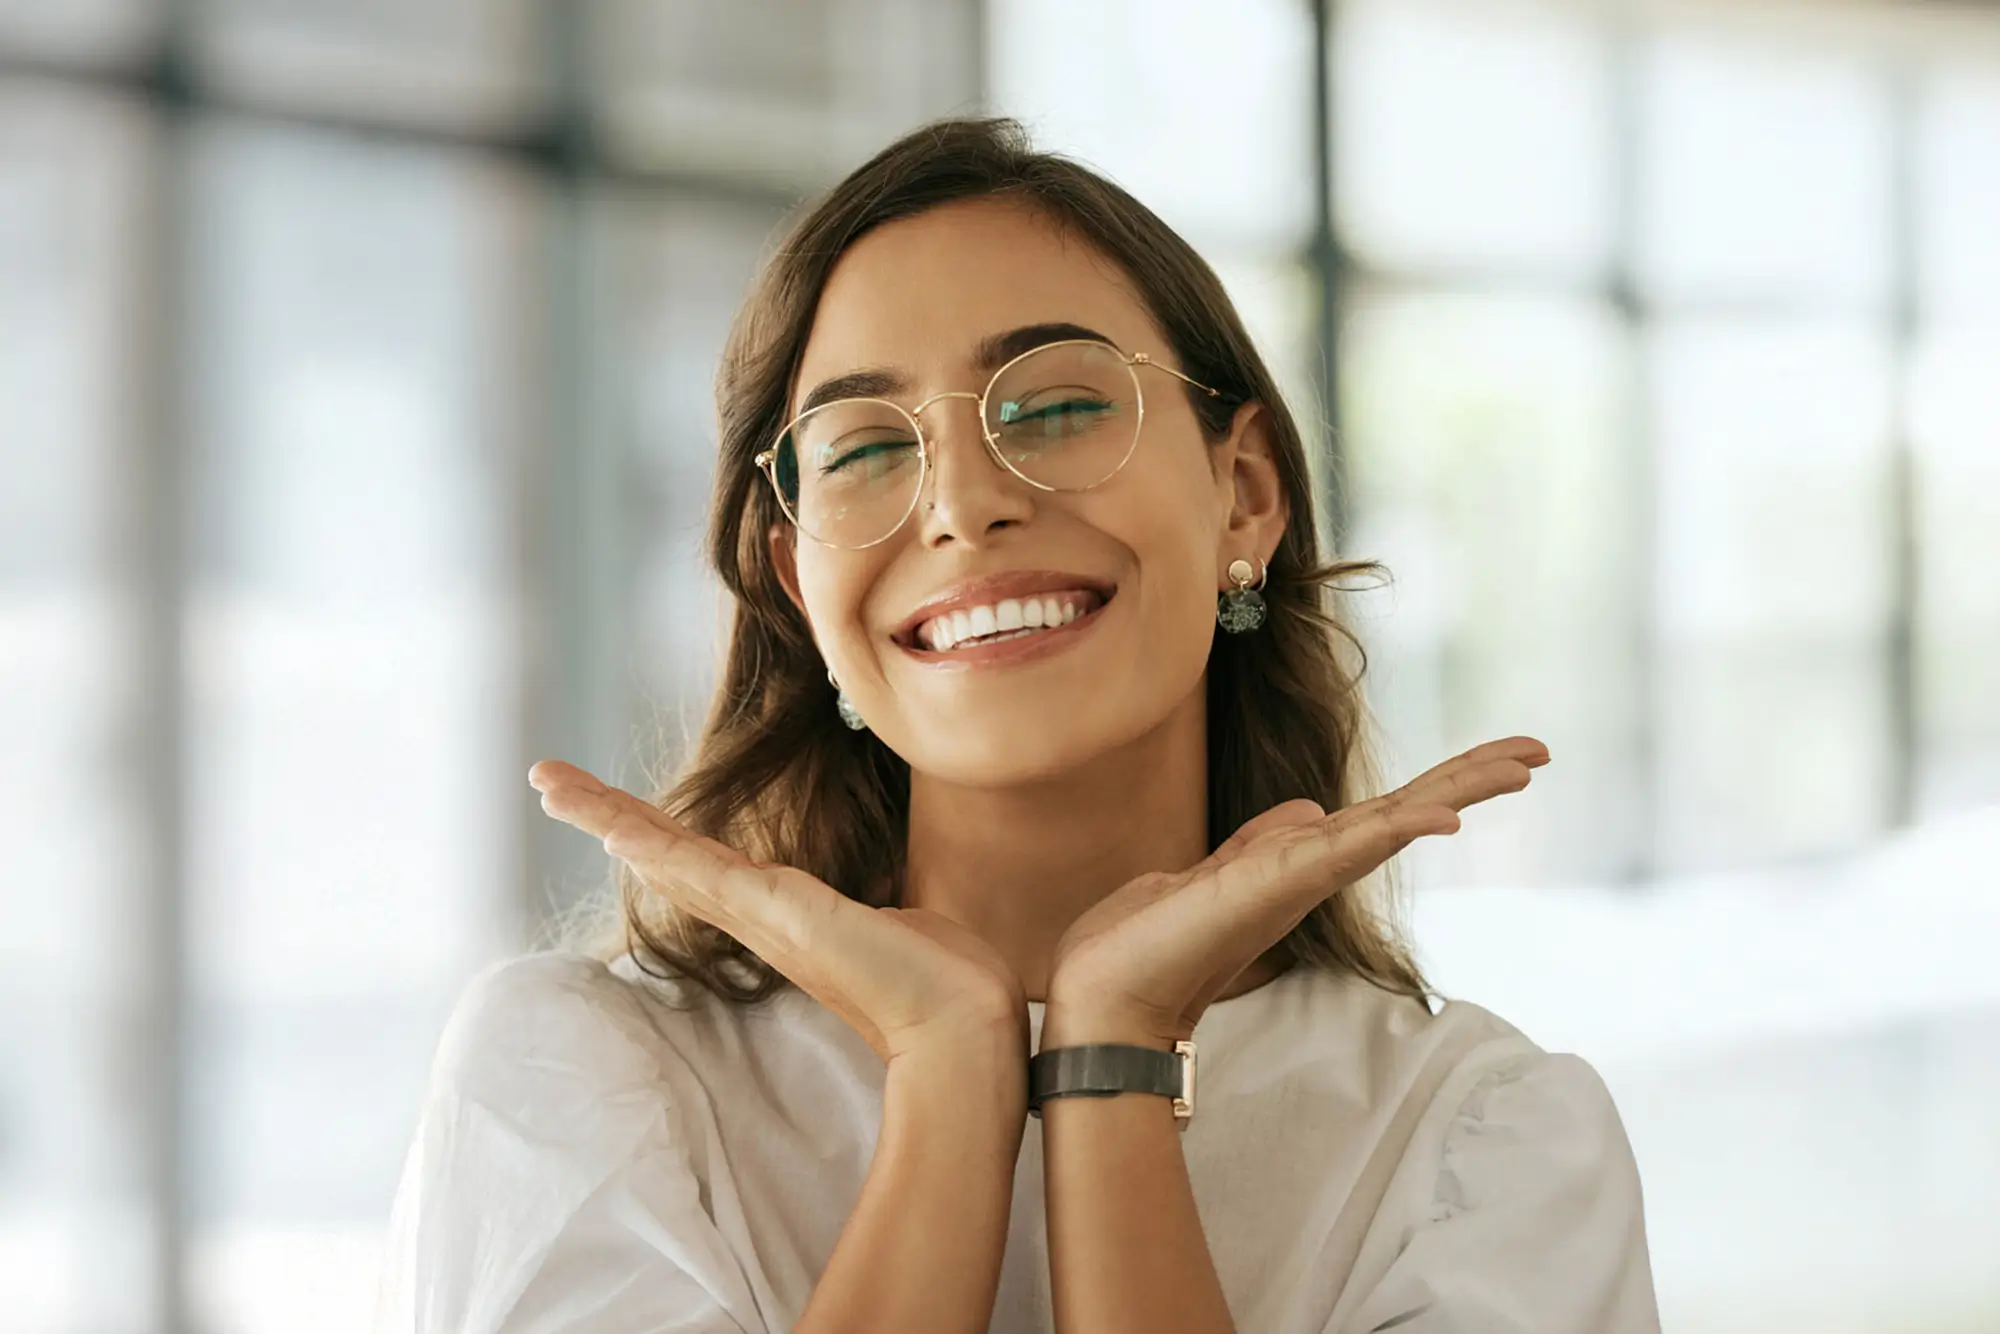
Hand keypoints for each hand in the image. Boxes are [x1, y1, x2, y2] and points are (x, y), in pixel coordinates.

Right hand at [528, 760, 1029, 1065]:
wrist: (968, 1024)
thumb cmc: (945, 981)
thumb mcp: (900, 922)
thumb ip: (878, 909)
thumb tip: (895, 907)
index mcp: (783, 915)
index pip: (700, 862)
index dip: (651, 833)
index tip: (608, 811)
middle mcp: (760, 917)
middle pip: (662, 855)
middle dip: (602, 813)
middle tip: (545, 781)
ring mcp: (764, 916)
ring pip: (667, 856)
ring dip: (606, 816)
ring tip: (549, 784)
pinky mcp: (780, 913)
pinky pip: (702, 870)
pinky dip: (652, 844)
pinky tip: (612, 826)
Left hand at [1043, 737, 1551, 1046]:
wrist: (1103, 994)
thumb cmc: (1149, 941)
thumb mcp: (1214, 872)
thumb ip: (1264, 841)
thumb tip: (1310, 809)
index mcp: (1300, 862)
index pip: (1385, 813)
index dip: (1441, 785)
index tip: (1500, 759)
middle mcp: (1312, 871)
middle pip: (1408, 813)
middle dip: (1472, 779)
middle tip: (1539, 751)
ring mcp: (1300, 879)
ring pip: (1394, 823)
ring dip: (1458, 790)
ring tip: (1522, 763)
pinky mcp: (1276, 885)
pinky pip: (1348, 849)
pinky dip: (1397, 830)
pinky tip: (1443, 816)